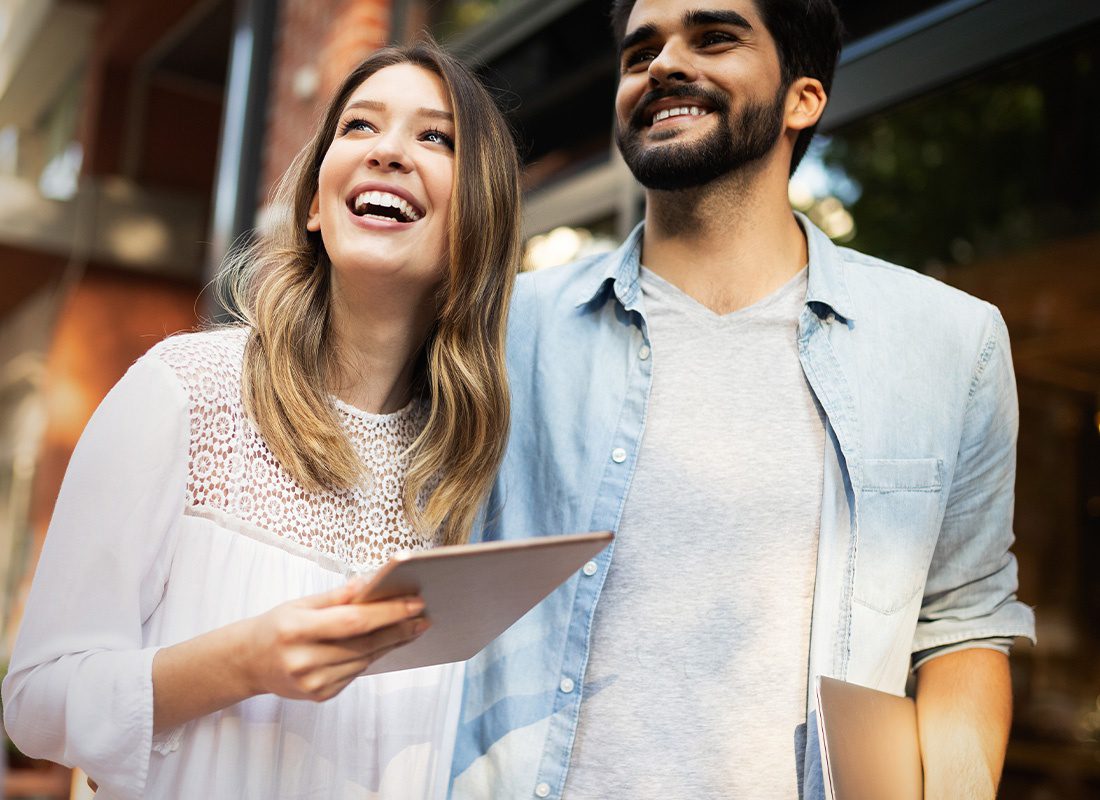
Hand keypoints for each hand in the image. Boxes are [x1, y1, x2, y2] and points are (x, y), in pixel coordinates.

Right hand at [239, 580, 428, 701]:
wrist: (248, 662)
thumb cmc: (277, 626)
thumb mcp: (300, 603)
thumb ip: (337, 596)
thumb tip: (371, 583)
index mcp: (296, 630)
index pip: (352, 621)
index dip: (387, 613)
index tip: (415, 603)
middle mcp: (303, 660)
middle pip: (363, 644)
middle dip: (398, 628)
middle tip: (423, 616)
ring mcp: (311, 682)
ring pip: (364, 660)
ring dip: (391, 643)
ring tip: (412, 627)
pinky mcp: (319, 695)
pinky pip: (355, 673)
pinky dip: (373, 657)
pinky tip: (387, 643)